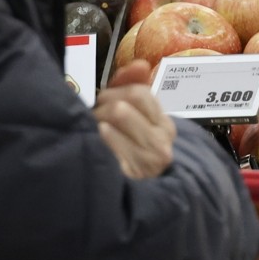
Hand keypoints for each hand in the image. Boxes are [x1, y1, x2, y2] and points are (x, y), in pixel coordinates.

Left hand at [94, 60, 176, 178]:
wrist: (135, 196)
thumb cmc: (129, 150)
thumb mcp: (133, 117)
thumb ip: (132, 87)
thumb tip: (141, 63)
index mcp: (164, 122)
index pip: (140, 93)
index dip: (115, 91)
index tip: (104, 100)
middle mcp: (163, 139)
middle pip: (125, 105)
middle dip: (103, 107)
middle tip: (95, 117)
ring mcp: (151, 158)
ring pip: (116, 118)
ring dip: (97, 122)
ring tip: (94, 132)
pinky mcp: (136, 173)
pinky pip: (109, 143)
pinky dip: (98, 139)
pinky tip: (96, 143)